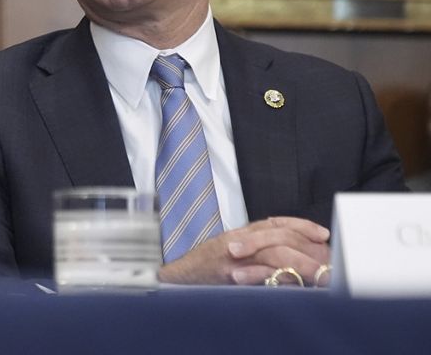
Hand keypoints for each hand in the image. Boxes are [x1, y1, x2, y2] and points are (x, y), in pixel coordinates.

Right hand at [157, 216, 330, 285]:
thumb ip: (257, 251)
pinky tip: (291, 282)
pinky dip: (275, 276)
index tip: (322, 234)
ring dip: (298, 263)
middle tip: (326, 260)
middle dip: (306, 247)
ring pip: (272, 252)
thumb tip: (292, 258)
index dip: (301, 225)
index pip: (276, 222)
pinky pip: (256, 272)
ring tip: (316, 274)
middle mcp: (238, 239)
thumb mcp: (233, 254)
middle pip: (278, 235)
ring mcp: (232, 255)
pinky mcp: (227, 272)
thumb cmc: (205, 270)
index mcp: (242, 233)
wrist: (177, 278)